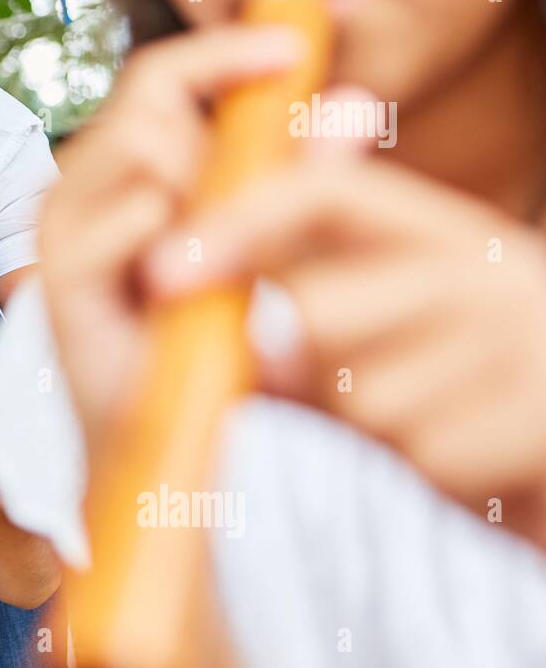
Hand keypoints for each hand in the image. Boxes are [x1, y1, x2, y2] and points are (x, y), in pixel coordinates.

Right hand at [37, 24, 308, 445]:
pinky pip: (139, 213)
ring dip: (202, 189)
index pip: (161, 77)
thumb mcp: (255, 240)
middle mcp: (77, 185)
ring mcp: (60, 227)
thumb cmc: (197, 339)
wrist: (150, 436)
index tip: (295, 47)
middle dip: (221, 133)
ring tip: (207, 263)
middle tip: (249, 206)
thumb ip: (294, 173)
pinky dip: (178, 239)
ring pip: (147, 146)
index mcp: (115, 172)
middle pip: (151, 96)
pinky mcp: (62, 274)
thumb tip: (353, 104)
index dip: (224, 51)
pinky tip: (179, 291)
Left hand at [141, 155, 545, 524]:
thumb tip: (189, 273)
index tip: (160, 273)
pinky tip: (486, 456)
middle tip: (376, 383)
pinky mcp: (537, 418)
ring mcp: (519, 340)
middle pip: (316, 311)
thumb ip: (311, 296)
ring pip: (362, 395)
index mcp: (444, 230)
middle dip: (309, 368)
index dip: (234, 227)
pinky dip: (438, 470)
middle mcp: (484, 267)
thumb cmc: (481, 388)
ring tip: (448, 416)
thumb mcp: (400, 326)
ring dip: (380, 427)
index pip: (320, 197)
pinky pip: (423, 454)